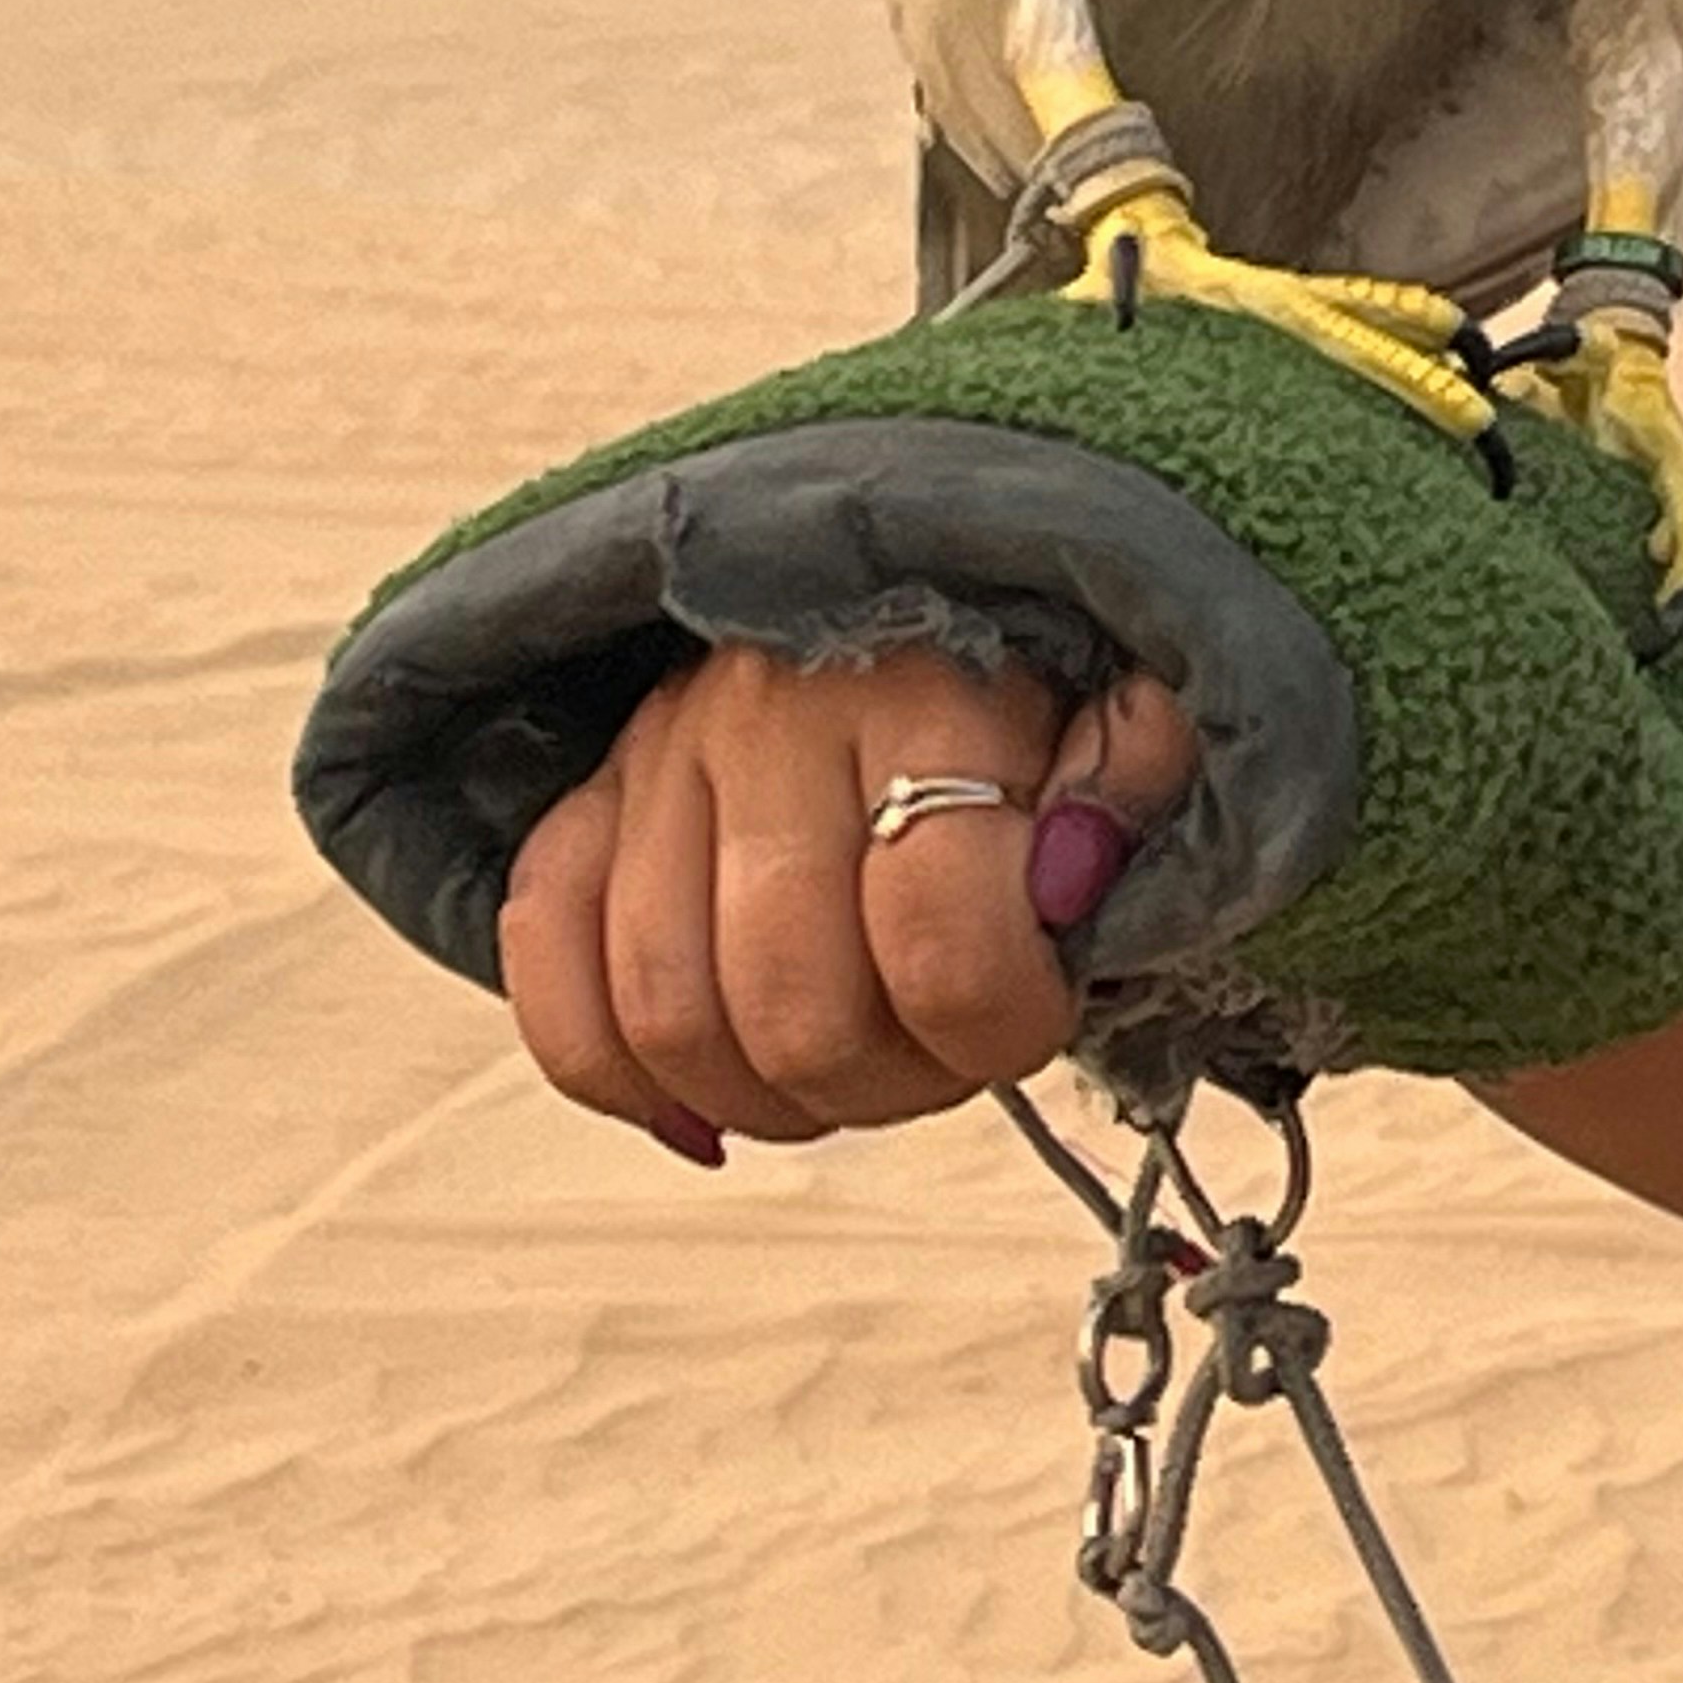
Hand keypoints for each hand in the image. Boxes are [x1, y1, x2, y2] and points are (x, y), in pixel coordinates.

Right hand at [502, 646, 1196, 1162]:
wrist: (917, 581)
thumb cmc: (1043, 679)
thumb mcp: (1136, 702)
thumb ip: (1136, 778)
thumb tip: (1071, 874)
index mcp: (933, 692)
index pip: (937, 935)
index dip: (997, 1026)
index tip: (1036, 1017)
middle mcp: (774, 714)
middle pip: (791, 1006)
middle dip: (889, 1084)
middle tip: (944, 1060)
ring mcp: (658, 754)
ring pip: (664, 1014)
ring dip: (772, 1098)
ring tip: (853, 1072)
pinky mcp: (584, 796)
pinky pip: (546, 966)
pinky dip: (619, 1072)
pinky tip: (715, 1101)